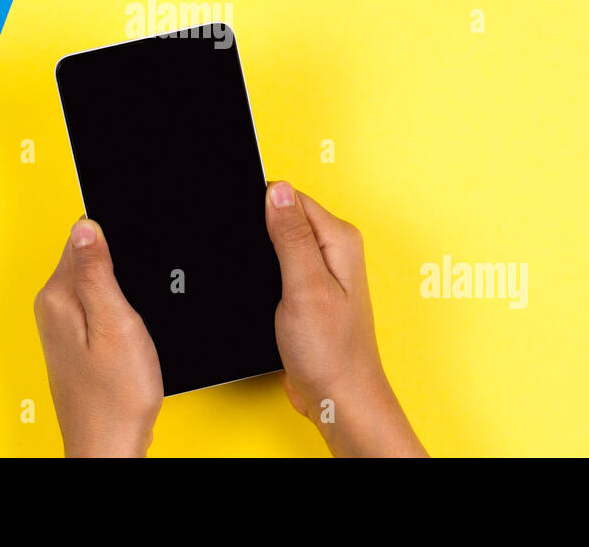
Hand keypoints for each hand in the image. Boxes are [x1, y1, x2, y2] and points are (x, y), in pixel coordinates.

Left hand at [34, 218, 162, 456]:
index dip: (116, 241)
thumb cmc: (116, 398)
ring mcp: (61, 325)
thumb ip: (97, 272)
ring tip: (131, 322)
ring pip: (93, 282)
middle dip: (118, 267)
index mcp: (58, 297)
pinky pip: (95, 306)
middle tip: (134, 304)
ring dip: (117, 290)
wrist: (110, 446)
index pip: (82, 237)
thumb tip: (85, 226)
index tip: (132, 268)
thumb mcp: (116, 325)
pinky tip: (126, 333)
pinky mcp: (74, 340)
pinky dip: (115, 311)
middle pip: (87, 257)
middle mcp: (52, 308)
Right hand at [265, 181, 426, 456]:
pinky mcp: (309, 292)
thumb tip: (276, 190)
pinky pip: (280, 268)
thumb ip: (290, 236)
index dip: (262, 209)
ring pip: (279, 243)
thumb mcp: (305, 287)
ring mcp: (323, 272)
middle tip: (258, 266)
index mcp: (338, 239)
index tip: (249, 232)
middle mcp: (335, 251)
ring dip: (263, 256)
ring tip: (262, 283)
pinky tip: (264, 293)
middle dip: (261, 232)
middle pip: (285, 217)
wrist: (338, 398)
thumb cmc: (331, 352)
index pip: (290, 197)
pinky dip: (266, 275)